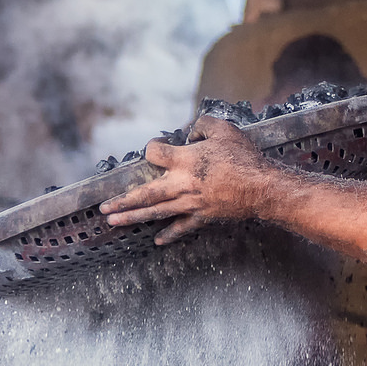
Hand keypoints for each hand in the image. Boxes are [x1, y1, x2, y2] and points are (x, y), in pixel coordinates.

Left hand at [99, 115, 272, 244]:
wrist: (262, 188)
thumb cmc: (244, 157)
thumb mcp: (224, 129)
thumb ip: (203, 125)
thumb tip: (191, 132)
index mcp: (185, 160)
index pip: (154, 153)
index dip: (153, 149)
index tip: (156, 150)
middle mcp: (182, 183)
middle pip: (144, 193)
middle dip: (122, 201)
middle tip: (104, 207)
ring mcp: (189, 203)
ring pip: (155, 212)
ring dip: (132, 217)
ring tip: (113, 221)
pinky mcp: (201, 217)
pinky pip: (180, 227)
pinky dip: (168, 234)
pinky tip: (157, 240)